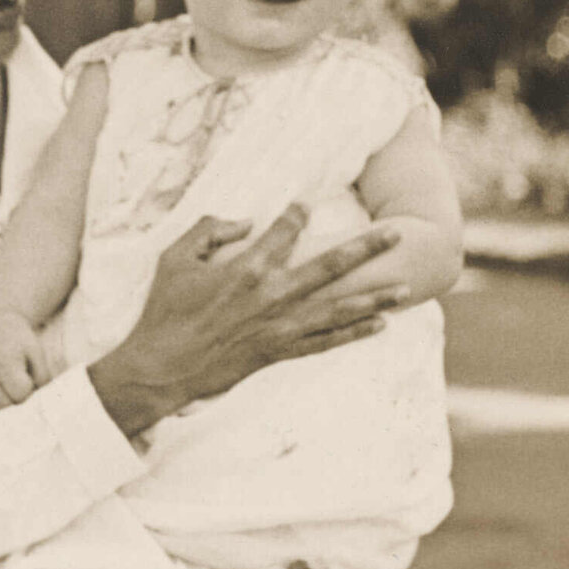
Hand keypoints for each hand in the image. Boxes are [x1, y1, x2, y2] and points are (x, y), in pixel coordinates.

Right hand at [0, 312, 50, 415]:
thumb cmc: (18, 339)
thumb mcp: (35, 350)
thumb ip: (42, 375)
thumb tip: (42, 400)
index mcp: (3, 364)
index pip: (21, 393)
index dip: (31, 391)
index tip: (32, 381)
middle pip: (7, 405)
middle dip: (19, 401)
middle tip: (22, 388)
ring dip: (6, 408)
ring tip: (11, 393)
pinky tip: (1, 399)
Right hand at [88, 205, 405, 436]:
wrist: (162, 367)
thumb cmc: (163, 310)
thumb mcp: (174, 257)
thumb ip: (209, 230)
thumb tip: (245, 222)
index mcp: (246, 269)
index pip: (284, 230)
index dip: (299, 212)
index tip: (309, 201)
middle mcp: (272, 296)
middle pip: (330, 267)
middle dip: (365, 248)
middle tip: (396, 234)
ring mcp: (280, 327)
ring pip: (337, 308)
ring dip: (373, 297)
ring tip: (405, 286)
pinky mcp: (279, 352)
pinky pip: (325, 343)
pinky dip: (353, 334)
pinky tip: (379, 325)